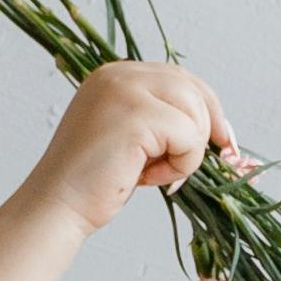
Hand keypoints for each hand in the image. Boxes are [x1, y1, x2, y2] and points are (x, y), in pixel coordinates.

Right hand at [30, 59, 233, 238]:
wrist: (57, 205)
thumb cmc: (94, 181)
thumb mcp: (131, 136)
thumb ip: (161, 117)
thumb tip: (218, 126)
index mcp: (116, 75)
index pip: (181, 78)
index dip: (208, 109)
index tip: (222, 141)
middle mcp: (118, 74)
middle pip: (193, 91)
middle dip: (204, 130)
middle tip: (185, 165)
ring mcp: (125, 91)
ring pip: (196, 113)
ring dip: (188, 152)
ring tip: (155, 172)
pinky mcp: (135, 115)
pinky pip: (189, 137)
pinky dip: (180, 165)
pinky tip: (148, 178)